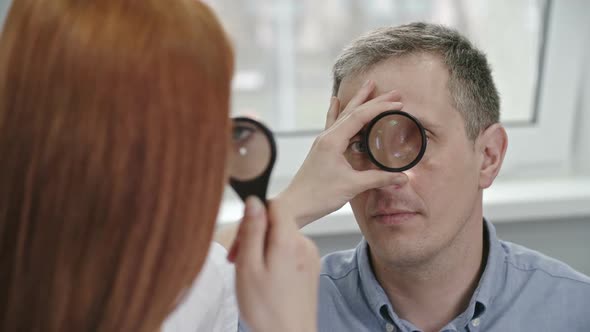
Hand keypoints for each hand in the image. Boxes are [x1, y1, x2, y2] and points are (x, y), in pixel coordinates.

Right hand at [229, 196, 319, 331]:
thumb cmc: (266, 309)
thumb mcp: (248, 267)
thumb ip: (252, 230)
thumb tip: (254, 201)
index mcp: (288, 240)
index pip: (274, 204)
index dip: (255, 215)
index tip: (243, 236)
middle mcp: (304, 244)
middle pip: (277, 222)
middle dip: (256, 235)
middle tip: (239, 261)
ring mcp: (311, 256)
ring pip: (283, 237)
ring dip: (265, 249)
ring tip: (253, 274)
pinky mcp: (312, 267)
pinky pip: (291, 251)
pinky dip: (276, 259)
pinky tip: (267, 280)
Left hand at [275, 80, 407, 226]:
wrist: (295, 205)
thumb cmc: (319, 195)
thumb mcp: (353, 186)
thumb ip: (379, 179)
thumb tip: (402, 178)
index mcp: (333, 140)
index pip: (360, 116)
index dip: (381, 108)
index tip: (399, 104)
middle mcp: (327, 136)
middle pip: (353, 111)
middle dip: (373, 99)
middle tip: (393, 91)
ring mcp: (323, 141)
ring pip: (344, 115)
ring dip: (358, 101)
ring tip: (369, 87)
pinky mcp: (322, 149)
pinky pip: (333, 124)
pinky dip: (338, 111)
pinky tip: (335, 101)